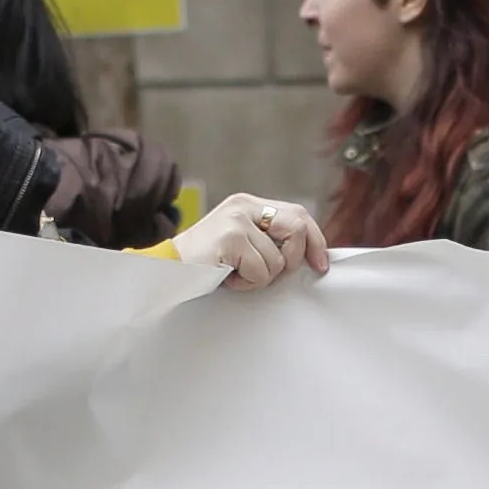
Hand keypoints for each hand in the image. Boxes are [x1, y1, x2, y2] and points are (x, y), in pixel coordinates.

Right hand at [174, 193, 321, 289]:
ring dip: (260, 278)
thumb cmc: (204, 264)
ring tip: (235, 273)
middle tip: (269, 274)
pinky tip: (227, 277)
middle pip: (297, 229)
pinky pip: (261, 272)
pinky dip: (246, 284)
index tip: (320, 264)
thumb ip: (268, 240)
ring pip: (278, 260)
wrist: (168, 270)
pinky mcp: (231, 238)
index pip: (298, 214)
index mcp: (248, 204)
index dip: (315, 240)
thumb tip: (307, 255)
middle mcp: (244, 206)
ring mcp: (237, 221)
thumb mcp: (241, 244)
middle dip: (292, 259)